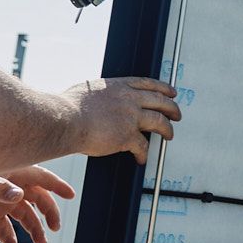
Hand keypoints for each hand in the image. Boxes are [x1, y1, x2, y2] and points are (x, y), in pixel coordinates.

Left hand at [0, 165, 73, 242]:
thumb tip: (18, 196)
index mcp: (12, 174)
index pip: (40, 178)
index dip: (56, 186)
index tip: (70, 194)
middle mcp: (10, 188)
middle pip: (37, 200)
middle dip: (48, 213)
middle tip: (54, 227)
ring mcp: (0, 203)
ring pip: (24, 217)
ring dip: (33, 230)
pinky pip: (4, 230)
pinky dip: (9, 240)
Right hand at [62, 77, 181, 164]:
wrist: (65, 119)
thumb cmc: (69, 106)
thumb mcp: (88, 89)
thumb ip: (100, 93)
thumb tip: (98, 98)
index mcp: (119, 86)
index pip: (148, 84)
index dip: (163, 89)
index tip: (171, 92)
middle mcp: (129, 98)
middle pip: (160, 101)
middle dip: (172, 108)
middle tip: (177, 115)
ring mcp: (130, 117)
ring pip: (159, 121)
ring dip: (167, 130)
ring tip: (169, 135)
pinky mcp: (127, 136)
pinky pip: (143, 146)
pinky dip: (144, 154)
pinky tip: (142, 158)